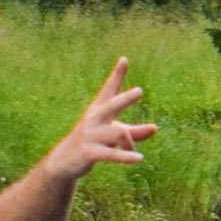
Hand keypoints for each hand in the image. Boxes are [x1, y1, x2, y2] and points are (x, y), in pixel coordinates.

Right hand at [46, 58, 154, 183]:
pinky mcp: (89, 152)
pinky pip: (111, 154)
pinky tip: (139, 158)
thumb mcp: (114, 135)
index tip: (125, 59)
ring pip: (119, 133)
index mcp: (99, 110)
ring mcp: (91, 134)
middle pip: (112, 105)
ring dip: (131, 143)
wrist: (64, 160)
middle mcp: (94, 118)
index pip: (109, 89)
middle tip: (139, 91)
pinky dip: (126, 156)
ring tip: (136, 154)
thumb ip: (135, 132)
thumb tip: (155, 128)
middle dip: (125, 99)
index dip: (117, 75)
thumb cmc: (93, 142)